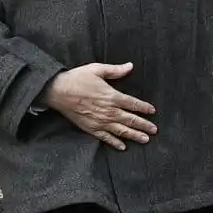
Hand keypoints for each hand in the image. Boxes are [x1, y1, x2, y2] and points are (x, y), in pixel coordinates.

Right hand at [40, 63, 156, 151]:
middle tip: (154, 130)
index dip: (144, 108)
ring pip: (121, 130)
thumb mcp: (97, 69)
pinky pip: (106, 137)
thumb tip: (130, 66)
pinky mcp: (91, 128)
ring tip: (145, 139)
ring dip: (134, 135)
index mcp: (112, 96)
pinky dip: (115, 142)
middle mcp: (109, 111)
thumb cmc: (77, 78)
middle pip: (130, 120)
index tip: (152, 111)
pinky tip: (123, 147)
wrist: (58, 91)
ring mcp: (100, 121)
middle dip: (144, 125)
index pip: (133, 103)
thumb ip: (115, 70)